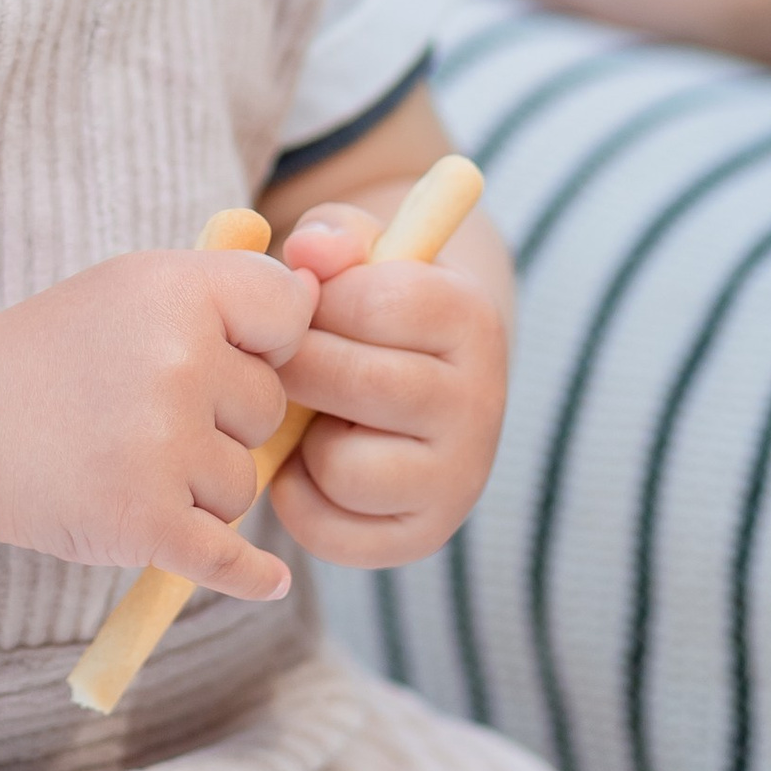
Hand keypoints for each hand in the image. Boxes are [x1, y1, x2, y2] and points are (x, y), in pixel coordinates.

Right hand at [0, 247, 317, 597]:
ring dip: (199, 484)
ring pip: (242, 482)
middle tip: (146, 414)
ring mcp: (163, 444)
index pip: (290, 314)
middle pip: (268, 410)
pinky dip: (247, 575)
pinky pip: (229, 557)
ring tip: (127, 460)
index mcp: (181, 290)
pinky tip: (267, 581)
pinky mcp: (146, 520)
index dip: (266, 341)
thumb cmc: (62, 351)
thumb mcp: (135, 286)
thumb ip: (224, 288)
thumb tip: (317, 296)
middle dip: (222, 420)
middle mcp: (180, 361)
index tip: (226, 353)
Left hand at [266, 209, 505, 565]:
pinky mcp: (423, 534)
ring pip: (340, 464)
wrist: (410, 386)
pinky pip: (329, 526)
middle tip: (288, 364)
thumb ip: (332, 236)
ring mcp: (460, 477)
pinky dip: (299, 496)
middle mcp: (483, 401)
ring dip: (304, 439)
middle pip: (353, 384)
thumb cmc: (366, 312)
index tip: (309, 306)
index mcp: (470, 316)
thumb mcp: (359, 257)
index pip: (371, 303)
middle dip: (296, 370)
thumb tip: (309, 252)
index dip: (313, 304)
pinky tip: (314, 463)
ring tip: (317, 416)